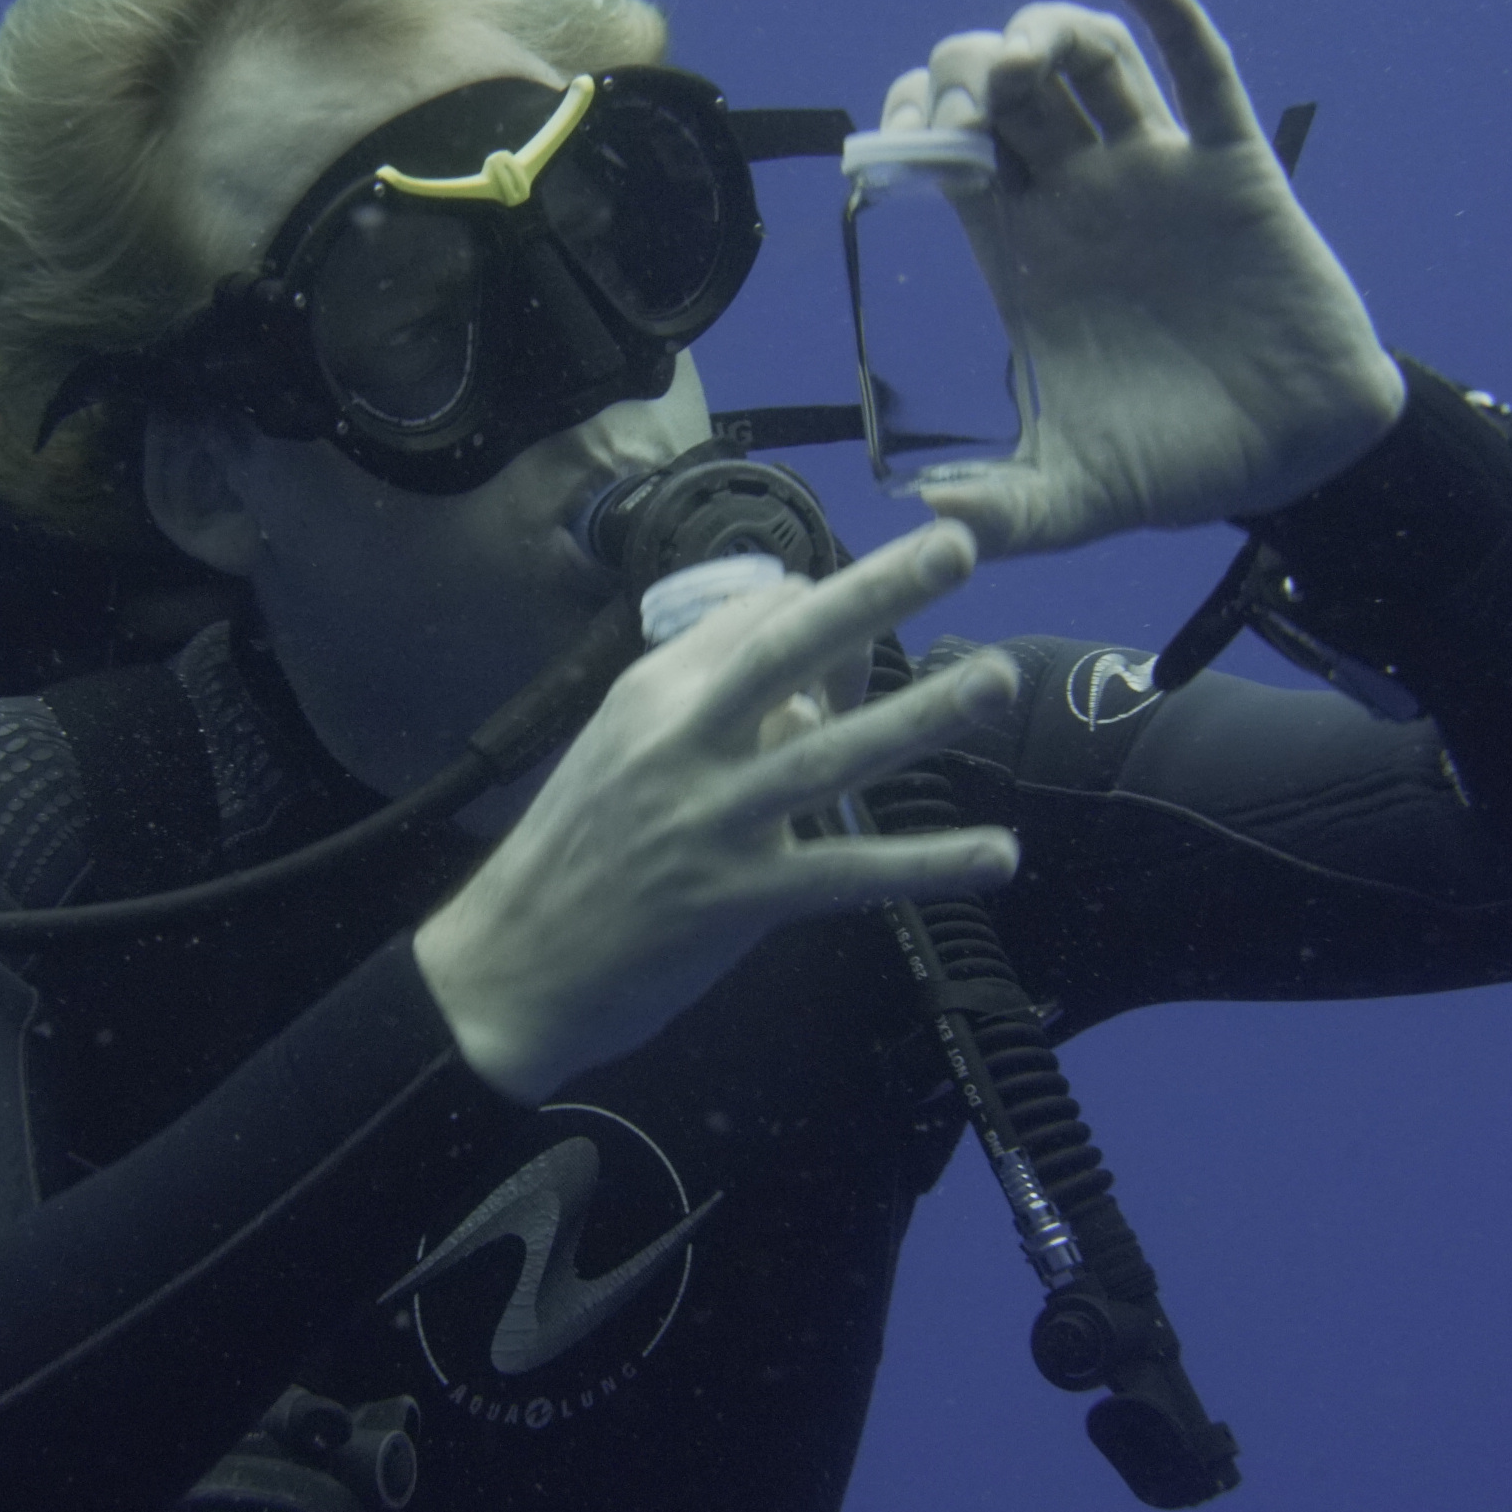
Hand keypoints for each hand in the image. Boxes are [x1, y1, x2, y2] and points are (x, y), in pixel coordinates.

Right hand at [414, 521, 1021, 1103]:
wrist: (512, 965)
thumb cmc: (578, 850)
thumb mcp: (624, 749)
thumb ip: (711, 703)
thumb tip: (809, 663)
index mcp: (652, 694)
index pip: (757, 620)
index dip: (831, 605)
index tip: (878, 608)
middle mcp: (681, 742)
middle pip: (790, 648)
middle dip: (877, 592)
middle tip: (957, 546)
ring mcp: (711, 819)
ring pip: (832, 755)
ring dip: (923, 715)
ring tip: (999, 677)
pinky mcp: (738, 898)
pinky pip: (850, 874)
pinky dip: (927, 865)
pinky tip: (996, 854)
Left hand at [882, 0, 1405, 555]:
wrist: (1292, 459)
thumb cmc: (1173, 469)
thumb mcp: (1071, 498)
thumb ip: (1000, 510)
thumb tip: (926, 528)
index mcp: (1026, 259)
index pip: (949, 160)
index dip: (916, 126)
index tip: (901, 128)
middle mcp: (1081, 202)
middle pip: (1007, 97)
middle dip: (972, 74)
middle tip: (963, 103)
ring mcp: (1155, 177)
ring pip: (1091, 67)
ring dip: (1049, 36)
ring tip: (1025, 53)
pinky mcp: (1230, 170)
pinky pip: (1200, 72)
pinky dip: (1169, 13)